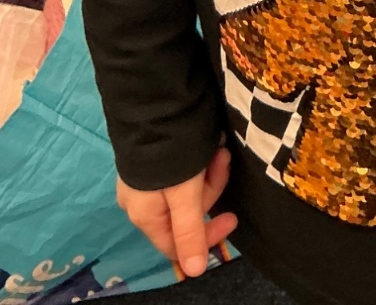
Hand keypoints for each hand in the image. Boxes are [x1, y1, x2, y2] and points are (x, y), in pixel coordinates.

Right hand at [117, 144, 238, 277]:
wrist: (152, 103)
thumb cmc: (168, 154)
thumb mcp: (184, 194)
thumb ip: (189, 233)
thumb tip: (193, 272)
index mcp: (145, 216)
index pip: (178, 245)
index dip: (208, 236)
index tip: (233, 217)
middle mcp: (142, 201)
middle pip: (186, 214)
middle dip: (210, 188)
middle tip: (221, 161)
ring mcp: (148, 178)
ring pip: (187, 189)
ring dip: (208, 171)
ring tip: (217, 148)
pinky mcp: (155, 158)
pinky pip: (182, 171)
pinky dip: (199, 161)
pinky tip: (207, 144)